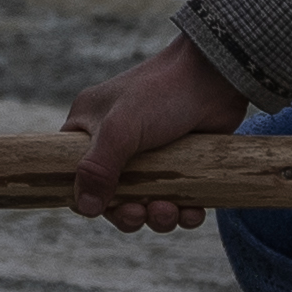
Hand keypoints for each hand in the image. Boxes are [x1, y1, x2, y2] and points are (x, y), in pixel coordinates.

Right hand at [62, 35, 241, 225]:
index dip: (86, 197)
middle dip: (128, 213)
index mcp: (89, 128)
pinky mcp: (182, 164)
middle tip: (140, 213)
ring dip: (158, 217)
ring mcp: (152, 156)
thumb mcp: (120, 128)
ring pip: (148, 203)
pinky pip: (178, 200)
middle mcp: (117, 143)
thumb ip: (97, 168)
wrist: (216, 74)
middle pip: (113, 197)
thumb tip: (86, 209)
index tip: (102, 209)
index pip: (75, 172)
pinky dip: (184, 213)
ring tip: (170, 210)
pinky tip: (192, 211)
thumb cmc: (161, 93)